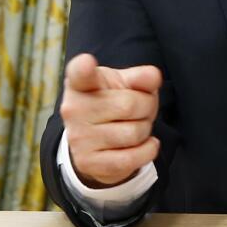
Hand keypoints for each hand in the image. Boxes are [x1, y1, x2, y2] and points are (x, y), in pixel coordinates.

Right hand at [59, 53, 161, 187]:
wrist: (97, 141)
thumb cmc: (114, 103)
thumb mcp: (125, 84)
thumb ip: (141, 77)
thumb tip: (153, 77)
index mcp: (81, 83)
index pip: (80, 73)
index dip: (84, 67)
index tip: (87, 63)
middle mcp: (73, 109)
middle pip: (130, 105)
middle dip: (147, 107)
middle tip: (141, 109)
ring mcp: (78, 137)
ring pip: (134, 133)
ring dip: (146, 129)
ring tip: (136, 125)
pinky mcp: (88, 163)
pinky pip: (131, 159)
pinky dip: (147, 151)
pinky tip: (144, 143)